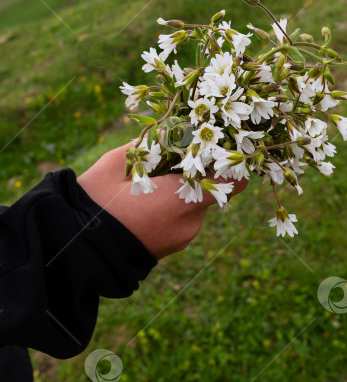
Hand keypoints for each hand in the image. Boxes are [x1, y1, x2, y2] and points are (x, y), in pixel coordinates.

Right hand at [77, 144, 246, 259]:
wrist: (78, 254)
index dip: (230, 163)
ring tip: (155, 177)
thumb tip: (173, 127)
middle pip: (212, 188)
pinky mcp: (172, 245)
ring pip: (196, 203)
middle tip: (177, 153)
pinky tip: (149, 197)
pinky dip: (174, 204)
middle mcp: (190, 222)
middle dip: (199, 170)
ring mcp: (183, 237)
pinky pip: (183, 218)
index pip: (233, 182)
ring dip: (183, 188)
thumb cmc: (94, 204)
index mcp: (181, 201)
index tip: (216, 147)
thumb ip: (150, 144)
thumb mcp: (117, 164)